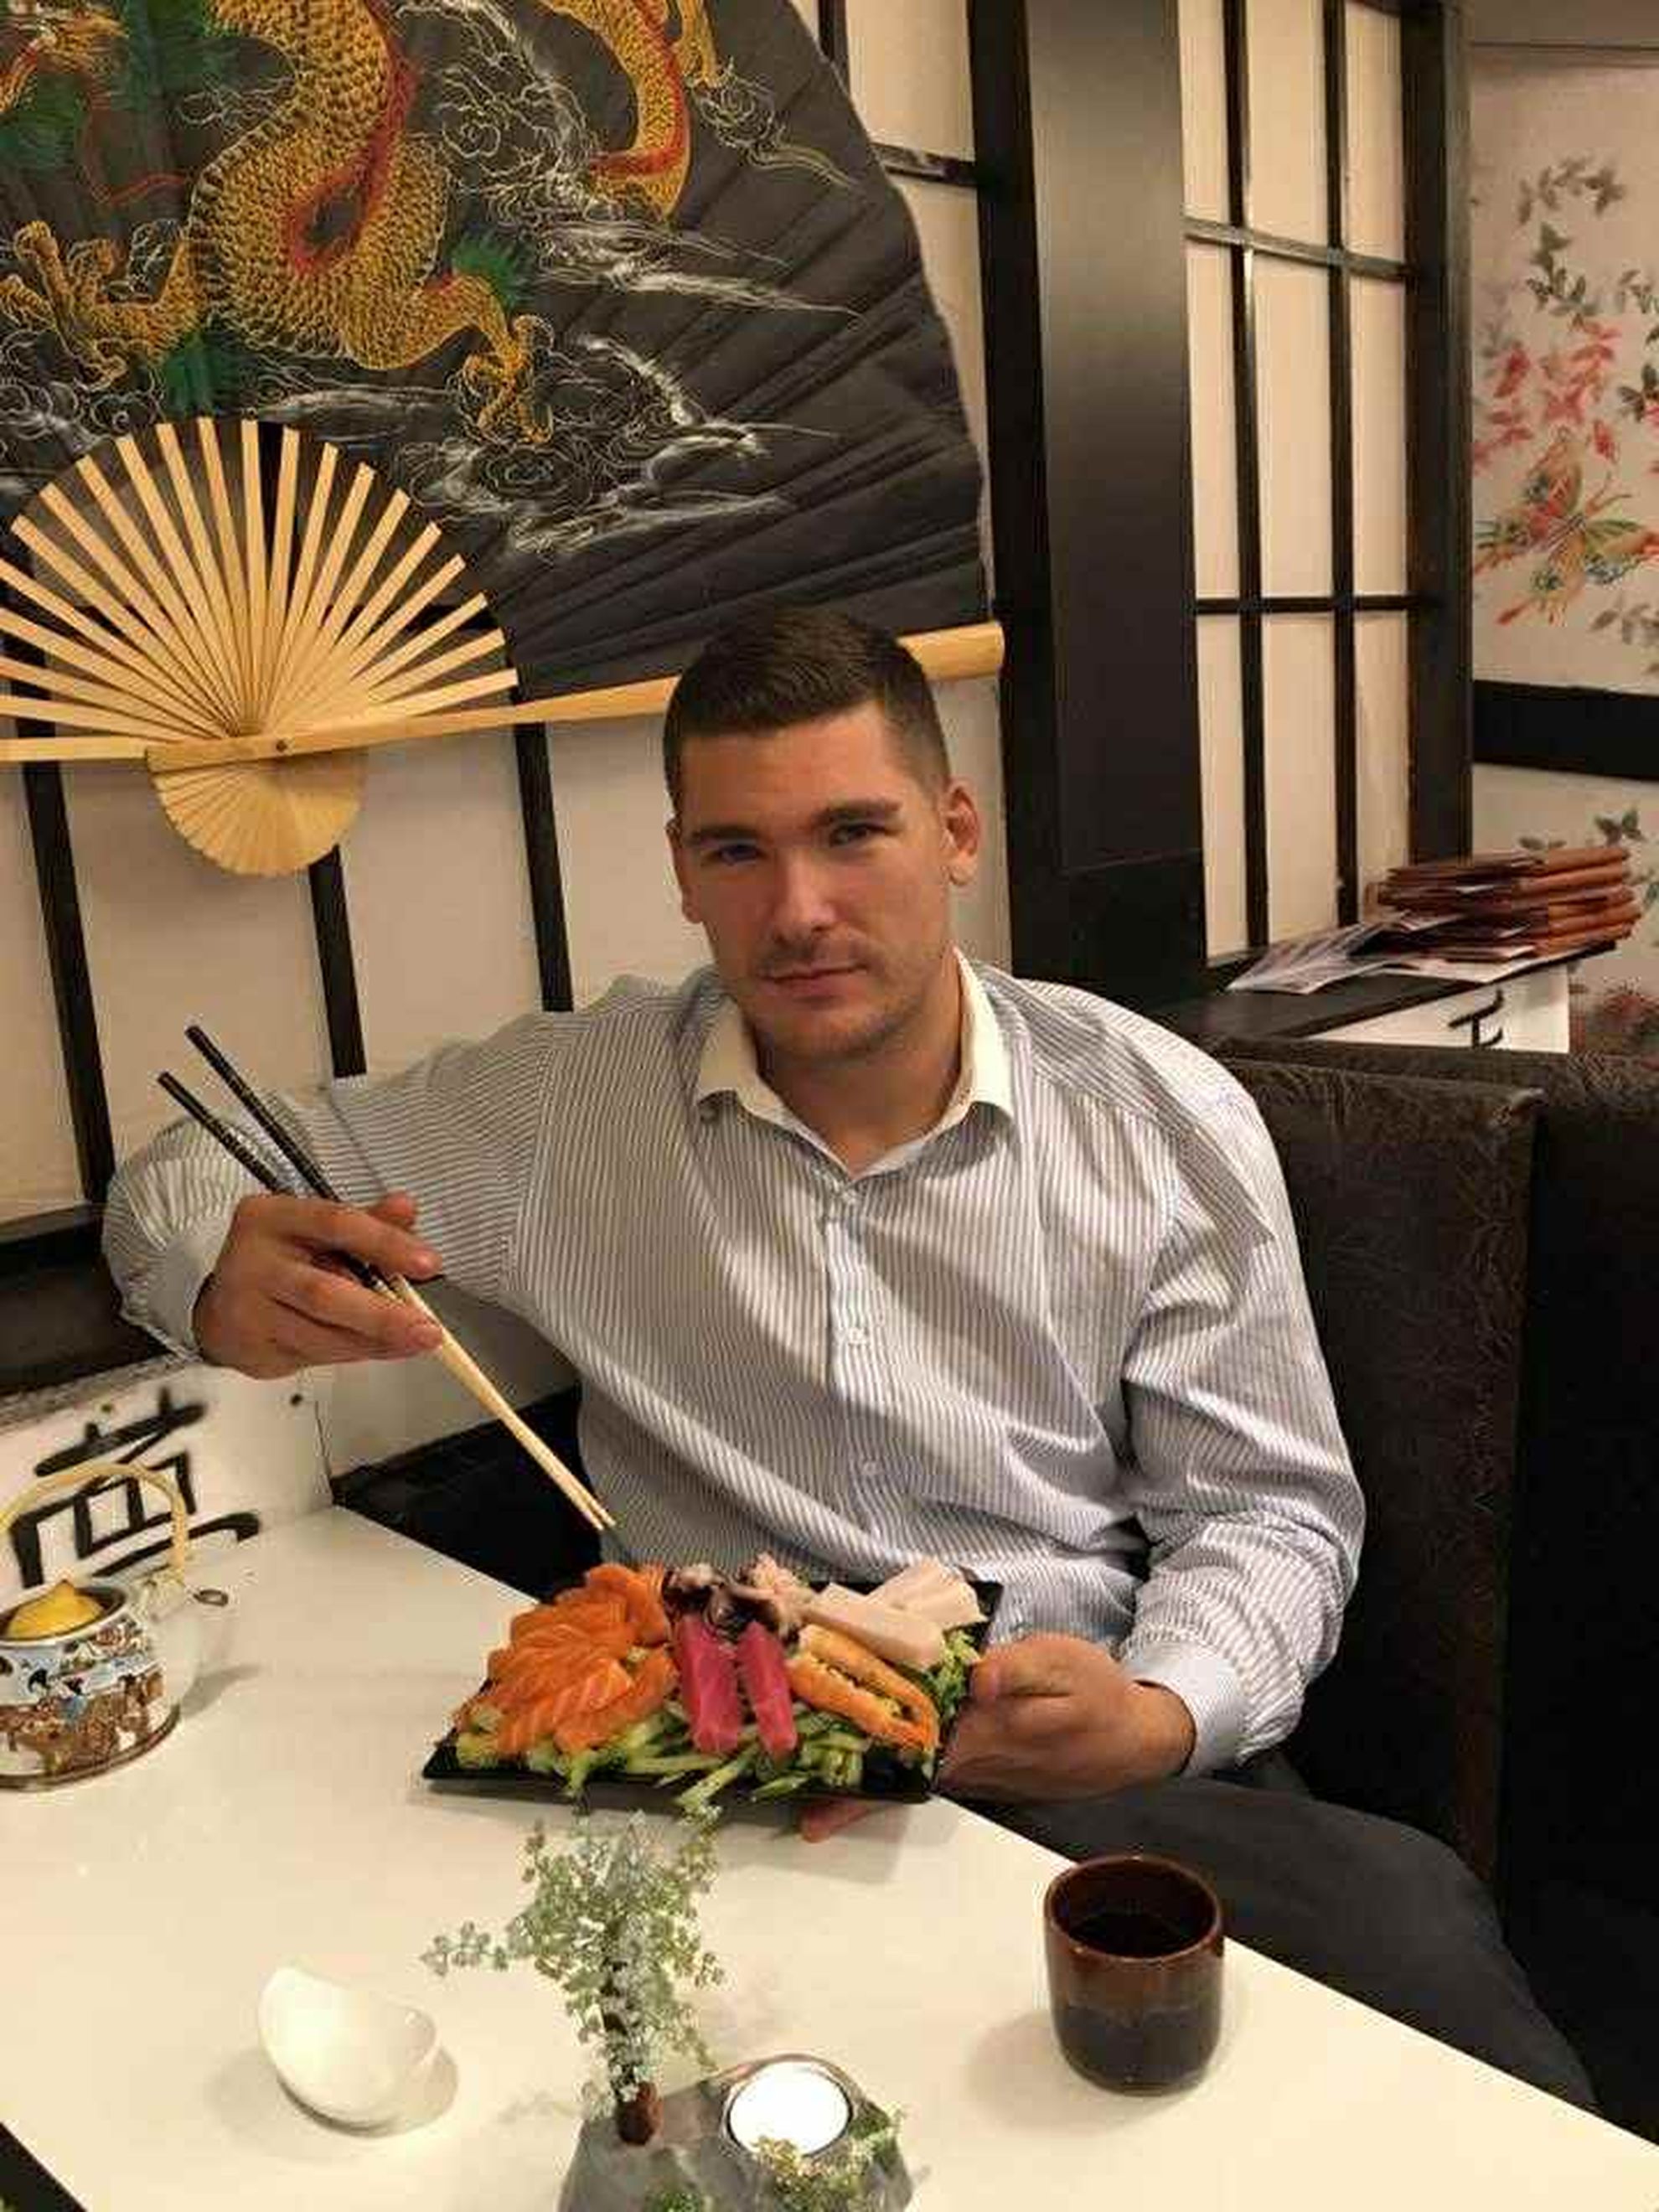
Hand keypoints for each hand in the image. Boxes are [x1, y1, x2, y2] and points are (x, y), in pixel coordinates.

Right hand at [194, 1191, 444, 1378]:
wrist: (221, 1306)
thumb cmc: (281, 1260)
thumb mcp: (318, 1229)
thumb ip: (366, 1221)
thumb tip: (406, 1209)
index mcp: (271, 1217)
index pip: (335, 1224)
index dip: (385, 1243)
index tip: (428, 1264)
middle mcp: (253, 1260)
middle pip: (323, 1291)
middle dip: (382, 1315)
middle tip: (428, 1329)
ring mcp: (247, 1308)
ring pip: (320, 1332)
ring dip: (375, 1341)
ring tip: (413, 1341)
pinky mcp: (251, 1346)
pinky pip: (314, 1354)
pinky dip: (356, 1352)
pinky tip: (383, 1348)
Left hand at [798, 1636, 1194, 1838]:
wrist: (1131, 1739)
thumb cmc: (1097, 1693)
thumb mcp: (1066, 1664)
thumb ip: (1022, 1667)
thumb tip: (979, 1679)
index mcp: (984, 1734)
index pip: (909, 1748)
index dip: (859, 1759)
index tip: (808, 1771)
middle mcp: (968, 1762)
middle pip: (893, 1769)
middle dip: (836, 1772)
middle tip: (776, 1773)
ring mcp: (970, 1770)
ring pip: (902, 1773)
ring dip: (853, 1770)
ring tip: (795, 1763)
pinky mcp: (974, 1767)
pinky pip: (920, 1768)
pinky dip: (883, 1762)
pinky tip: (855, 1747)